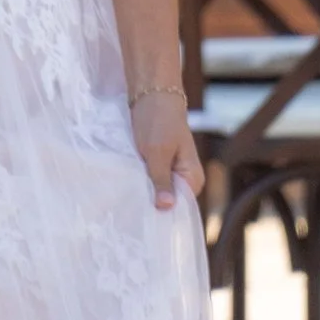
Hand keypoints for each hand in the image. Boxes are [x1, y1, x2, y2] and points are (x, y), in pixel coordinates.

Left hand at [130, 83, 198, 212]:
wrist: (151, 94)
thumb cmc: (158, 120)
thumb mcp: (157, 152)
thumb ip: (161, 180)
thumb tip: (166, 208)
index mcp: (193, 178)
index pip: (180, 209)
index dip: (163, 216)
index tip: (143, 225)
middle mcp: (186, 179)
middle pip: (169, 203)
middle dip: (151, 206)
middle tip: (129, 216)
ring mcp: (172, 173)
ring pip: (157, 193)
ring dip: (143, 194)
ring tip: (126, 204)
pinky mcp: (159, 166)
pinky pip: (150, 182)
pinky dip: (140, 184)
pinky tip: (127, 190)